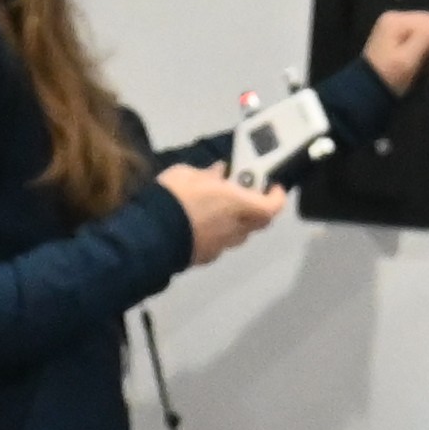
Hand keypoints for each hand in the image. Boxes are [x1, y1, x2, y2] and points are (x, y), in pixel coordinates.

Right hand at [172, 166, 290, 265]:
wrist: (151, 233)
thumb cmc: (174, 198)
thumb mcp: (190, 173)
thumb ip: (209, 175)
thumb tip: (218, 173)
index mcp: (238, 205)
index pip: (272, 206)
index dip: (277, 196)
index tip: (273, 186)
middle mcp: (235, 228)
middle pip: (259, 222)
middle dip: (257, 207)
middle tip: (247, 193)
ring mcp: (221, 245)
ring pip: (239, 233)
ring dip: (237, 220)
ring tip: (220, 206)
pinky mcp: (206, 256)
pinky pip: (220, 242)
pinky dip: (218, 231)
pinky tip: (203, 222)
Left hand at [362, 5, 428, 94]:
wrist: (368, 95)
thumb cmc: (387, 79)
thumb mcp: (408, 59)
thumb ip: (427, 36)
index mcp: (396, 21)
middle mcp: (395, 20)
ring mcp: (395, 30)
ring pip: (427, 36)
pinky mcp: (397, 40)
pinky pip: (419, 42)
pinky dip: (424, 55)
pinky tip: (424, 68)